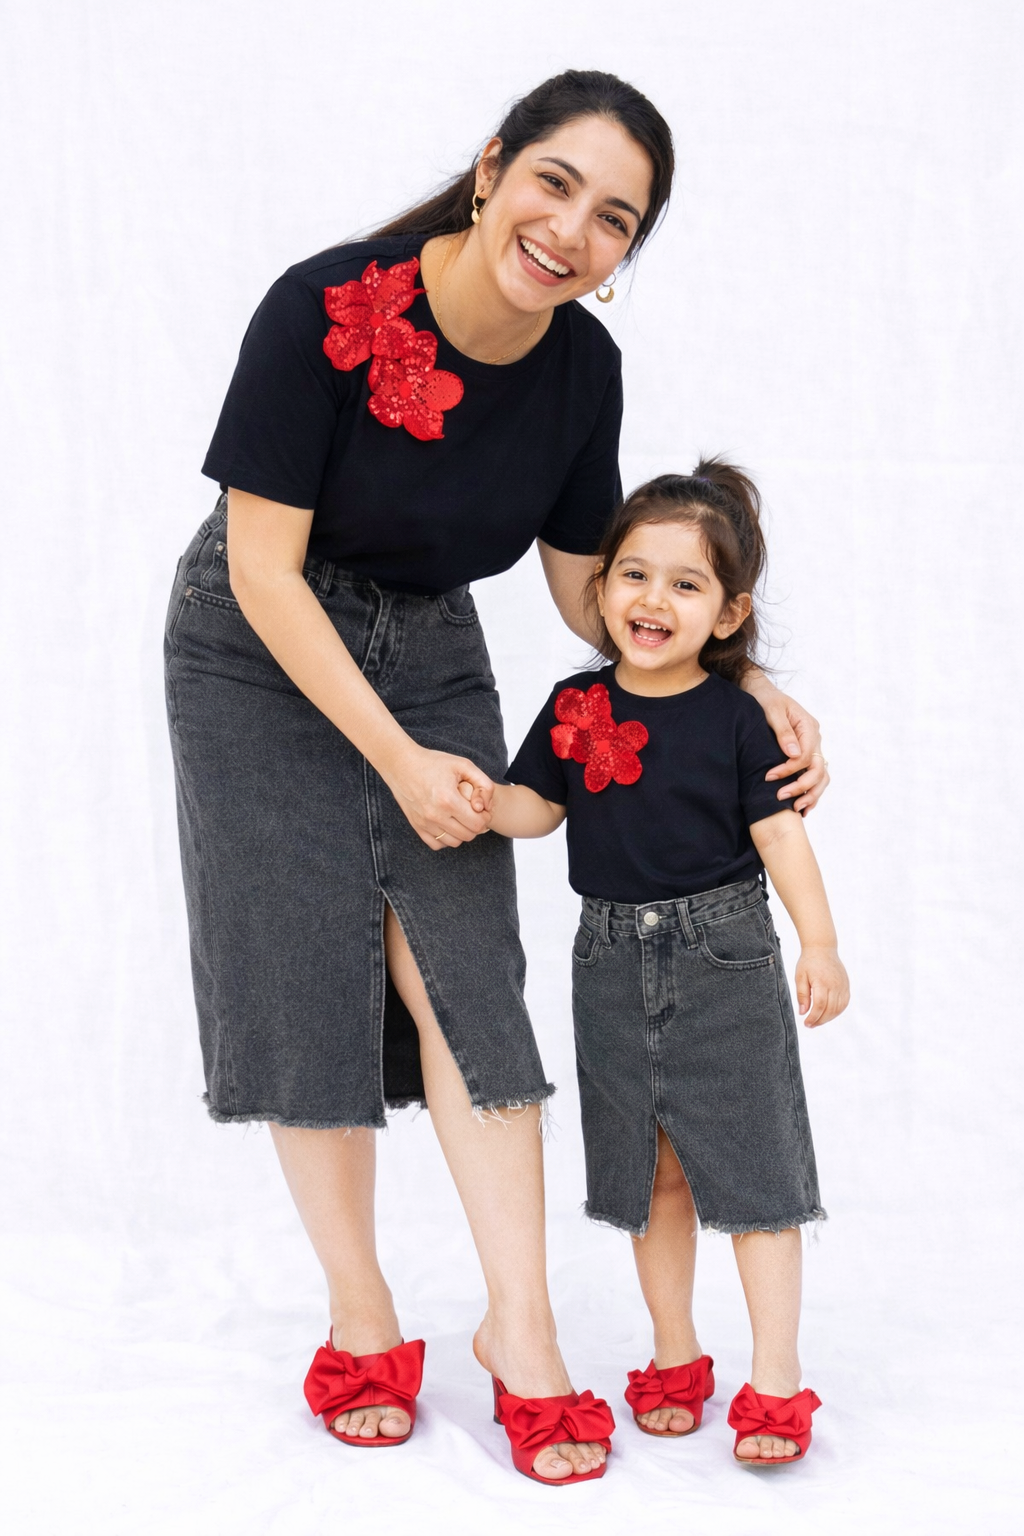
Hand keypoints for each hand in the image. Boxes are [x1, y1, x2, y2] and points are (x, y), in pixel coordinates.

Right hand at [385, 745, 493, 848]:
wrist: (402, 764)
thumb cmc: (433, 762)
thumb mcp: (463, 765)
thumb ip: (483, 785)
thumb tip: (486, 807)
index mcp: (448, 800)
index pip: (478, 824)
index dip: (485, 817)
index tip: (481, 808)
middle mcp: (435, 815)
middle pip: (468, 835)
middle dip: (475, 825)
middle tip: (472, 812)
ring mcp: (424, 823)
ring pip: (454, 842)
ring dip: (461, 833)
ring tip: (460, 817)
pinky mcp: (416, 826)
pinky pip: (436, 844)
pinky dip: (445, 838)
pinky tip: (446, 823)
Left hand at [759, 690, 829, 813]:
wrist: (762, 695)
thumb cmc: (766, 701)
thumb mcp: (772, 712)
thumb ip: (783, 732)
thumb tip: (794, 753)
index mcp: (809, 727)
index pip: (806, 756)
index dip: (789, 770)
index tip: (769, 777)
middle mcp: (815, 739)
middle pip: (818, 770)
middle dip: (800, 786)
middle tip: (780, 797)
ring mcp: (813, 748)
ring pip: (821, 777)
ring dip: (810, 794)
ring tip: (795, 808)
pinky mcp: (806, 756)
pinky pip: (815, 777)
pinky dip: (810, 792)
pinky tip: (802, 806)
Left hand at [795, 946, 849, 1025]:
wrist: (822, 949)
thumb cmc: (809, 962)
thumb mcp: (800, 977)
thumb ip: (802, 995)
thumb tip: (803, 1012)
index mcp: (822, 982)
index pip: (820, 1005)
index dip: (814, 1017)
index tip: (807, 1023)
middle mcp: (835, 985)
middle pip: (830, 1009)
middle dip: (820, 1020)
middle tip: (811, 1025)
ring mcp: (843, 985)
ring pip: (839, 1008)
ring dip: (829, 1018)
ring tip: (818, 1020)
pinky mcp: (846, 985)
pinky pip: (844, 1003)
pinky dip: (837, 1011)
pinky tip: (828, 1013)